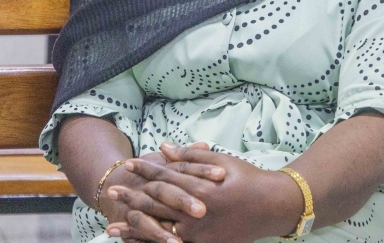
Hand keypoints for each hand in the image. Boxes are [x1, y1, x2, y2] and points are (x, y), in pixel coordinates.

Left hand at [115, 143, 305, 242]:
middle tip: (111, 192)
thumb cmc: (249, 179)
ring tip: (112, 227)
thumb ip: (191, 157)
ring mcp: (199, 234)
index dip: (146, 170)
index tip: (129, 164)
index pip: (166, 177)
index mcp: (202, 189)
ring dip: (134, 228)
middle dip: (132, 198)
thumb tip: (164, 148)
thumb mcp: (223, 161)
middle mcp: (197, 213)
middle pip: (157, 204)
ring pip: (159, 231)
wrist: (272, 207)